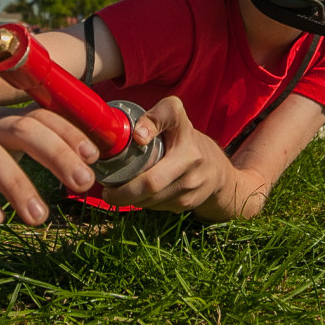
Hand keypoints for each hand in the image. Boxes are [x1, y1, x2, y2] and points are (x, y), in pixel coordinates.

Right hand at [0, 105, 100, 226]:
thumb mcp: (11, 150)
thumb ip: (45, 147)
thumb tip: (94, 160)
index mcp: (5, 121)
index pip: (40, 116)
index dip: (68, 132)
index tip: (93, 156)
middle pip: (20, 129)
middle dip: (55, 154)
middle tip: (82, 184)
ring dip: (18, 185)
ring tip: (40, 219)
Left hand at [100, 96, 223, 212]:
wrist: (216, 170)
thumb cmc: (184, 141)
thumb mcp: (173, 121)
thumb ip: (155, 117)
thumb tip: (136, 136)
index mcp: (184, 133)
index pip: (168, 118)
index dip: (150, 129)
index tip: (136, 138)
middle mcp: (192, 159)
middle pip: (151, 183)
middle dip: (124, 192)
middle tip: (107, 193)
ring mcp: (192, 185)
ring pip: (151, 200)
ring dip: (131, 199)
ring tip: (119, 192)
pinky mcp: (189, 203)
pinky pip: (158, 207)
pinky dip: (144, 203)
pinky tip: (139, 196)